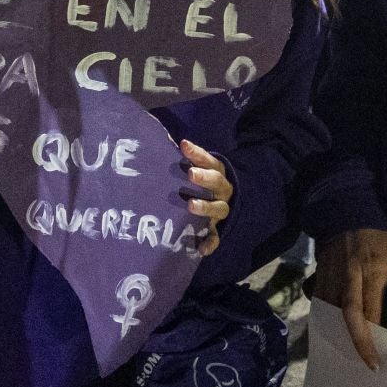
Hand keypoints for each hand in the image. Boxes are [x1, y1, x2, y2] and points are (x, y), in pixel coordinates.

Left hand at [179, 139, 232, 255]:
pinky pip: (216, 236)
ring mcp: (220, 210)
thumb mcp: (196, 168)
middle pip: (217, 182)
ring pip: (219, 208)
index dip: (198, 153)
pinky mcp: (216, 228)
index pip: (210, 161)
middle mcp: (222, 191)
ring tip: (190, 206)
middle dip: (204, 178)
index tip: (183, 145)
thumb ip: (184, 158)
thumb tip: (162, 137)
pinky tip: (201, 248)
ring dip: (206, 207)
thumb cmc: (201, 183)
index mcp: (217, 173)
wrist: (225, 203)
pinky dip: (210, 242)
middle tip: (190, 174)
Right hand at [327, 228, 386, 370]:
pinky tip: (335, 330)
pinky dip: (325, 316)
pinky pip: (319, 299)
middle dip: (357, 340)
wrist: (350, 210)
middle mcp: (350, 272)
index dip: (371, 334)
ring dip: (339, 331)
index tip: (378, 357)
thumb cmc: (384, 233)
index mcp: (373, 268)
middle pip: (348, 312)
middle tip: (369, 364)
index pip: (369, 307)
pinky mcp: (320, 270)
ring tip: (352, 352)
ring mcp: (332, 271)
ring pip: (330, 308)